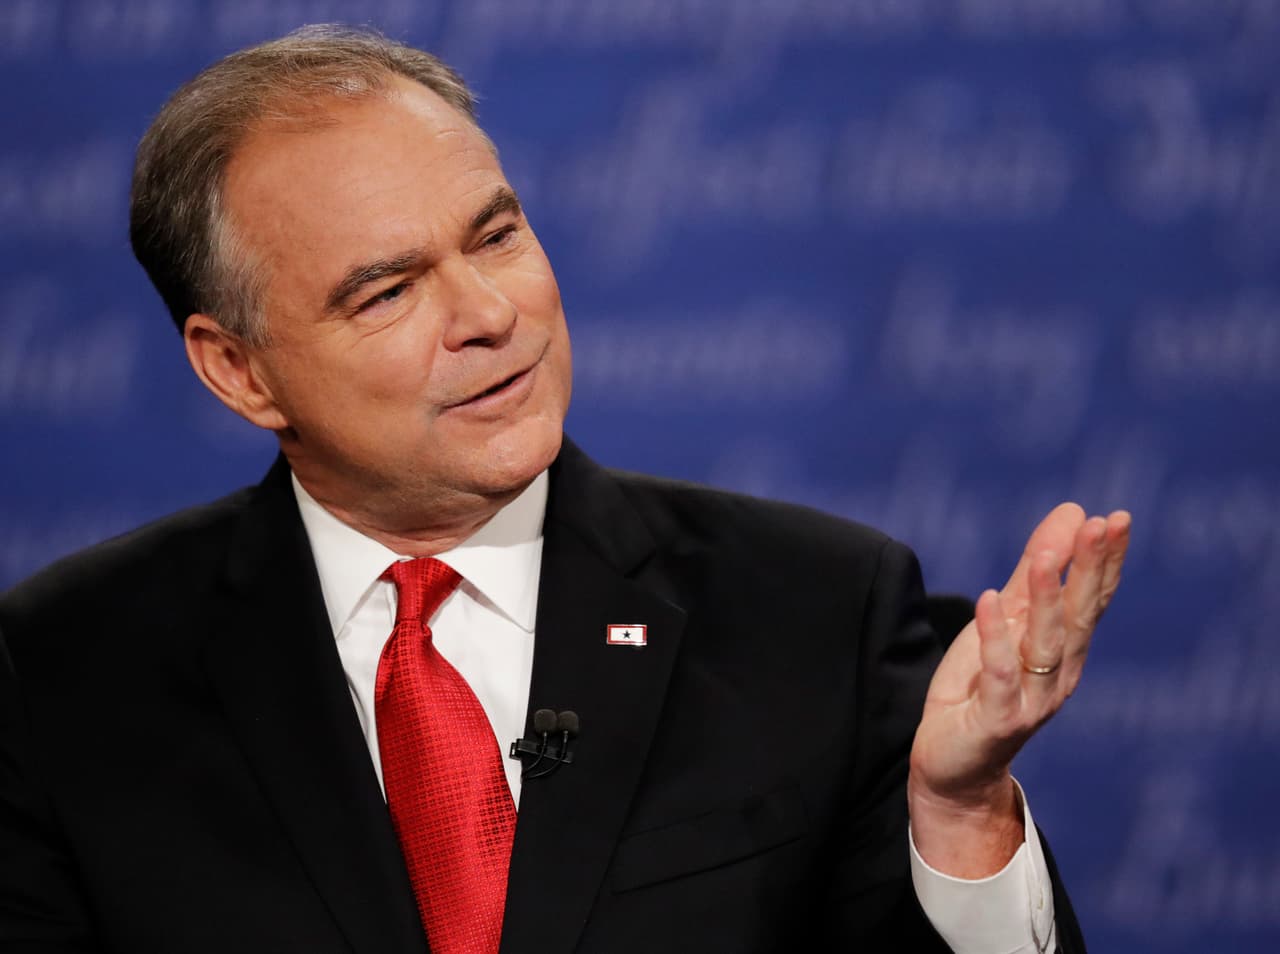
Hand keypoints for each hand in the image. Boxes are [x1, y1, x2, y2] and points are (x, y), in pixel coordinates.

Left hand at [907, 503, 1130, 875]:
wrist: (953, 765)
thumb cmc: (981, 687)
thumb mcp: (1005, 621)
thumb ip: (1032, 573)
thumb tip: (1071, 513)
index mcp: (1065, 649)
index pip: (1091, 598)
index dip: (1104, 561)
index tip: (1116, 519)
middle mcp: (1058, 673)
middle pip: (1080, 616)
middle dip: (1091, 570)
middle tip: (1104, 525)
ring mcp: (1032, 698)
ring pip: (1044, 643)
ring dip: (1047, 598)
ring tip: (1044, 557)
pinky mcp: (998, 718)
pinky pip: (999, 674)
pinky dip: (994, 638)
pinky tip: (987, 601)